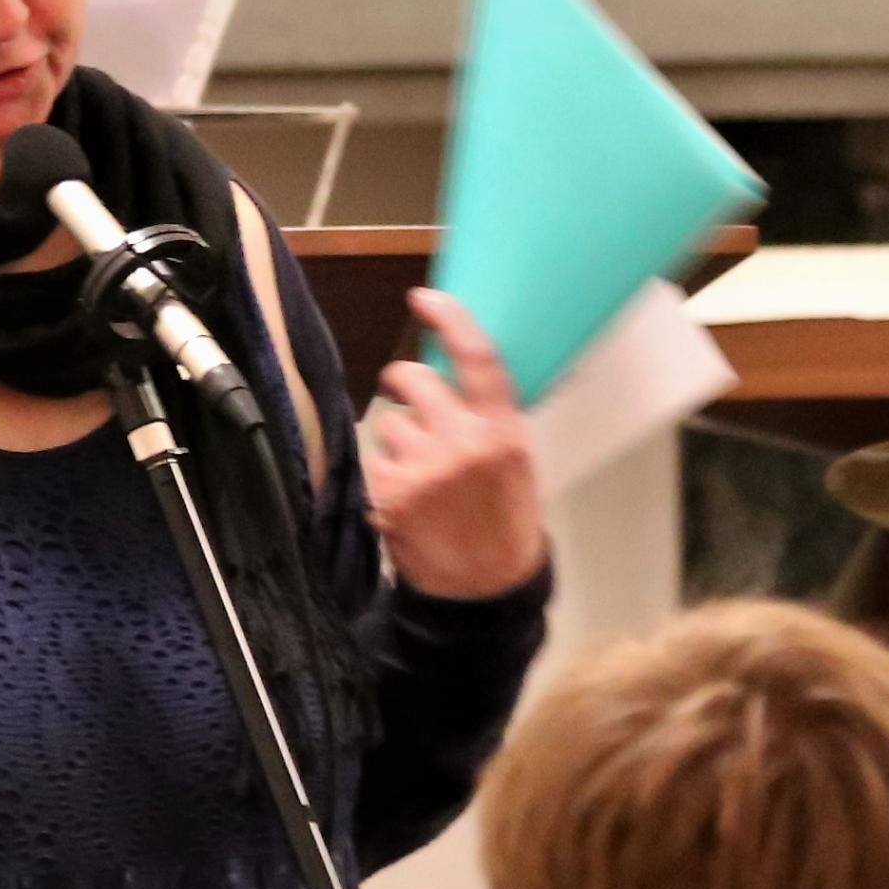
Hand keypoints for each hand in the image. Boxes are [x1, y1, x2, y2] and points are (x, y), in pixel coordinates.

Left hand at [363, 290, 548, 601]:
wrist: (486, 590)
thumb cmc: (503, 521)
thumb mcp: (514, 463)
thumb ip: (485, 419)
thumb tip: (449, 376)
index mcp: (502, 431)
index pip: (476, 357)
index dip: (448, 319)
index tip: (424, 299)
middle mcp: (464, 442)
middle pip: (413, 380)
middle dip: (403, 383)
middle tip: (405, 395)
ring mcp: (424, 468)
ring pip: (387, 422)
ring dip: (396, 440)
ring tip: (420, 474)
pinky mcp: (391, 493)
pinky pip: (374, 459)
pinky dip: (385, 473)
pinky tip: (407, 499)